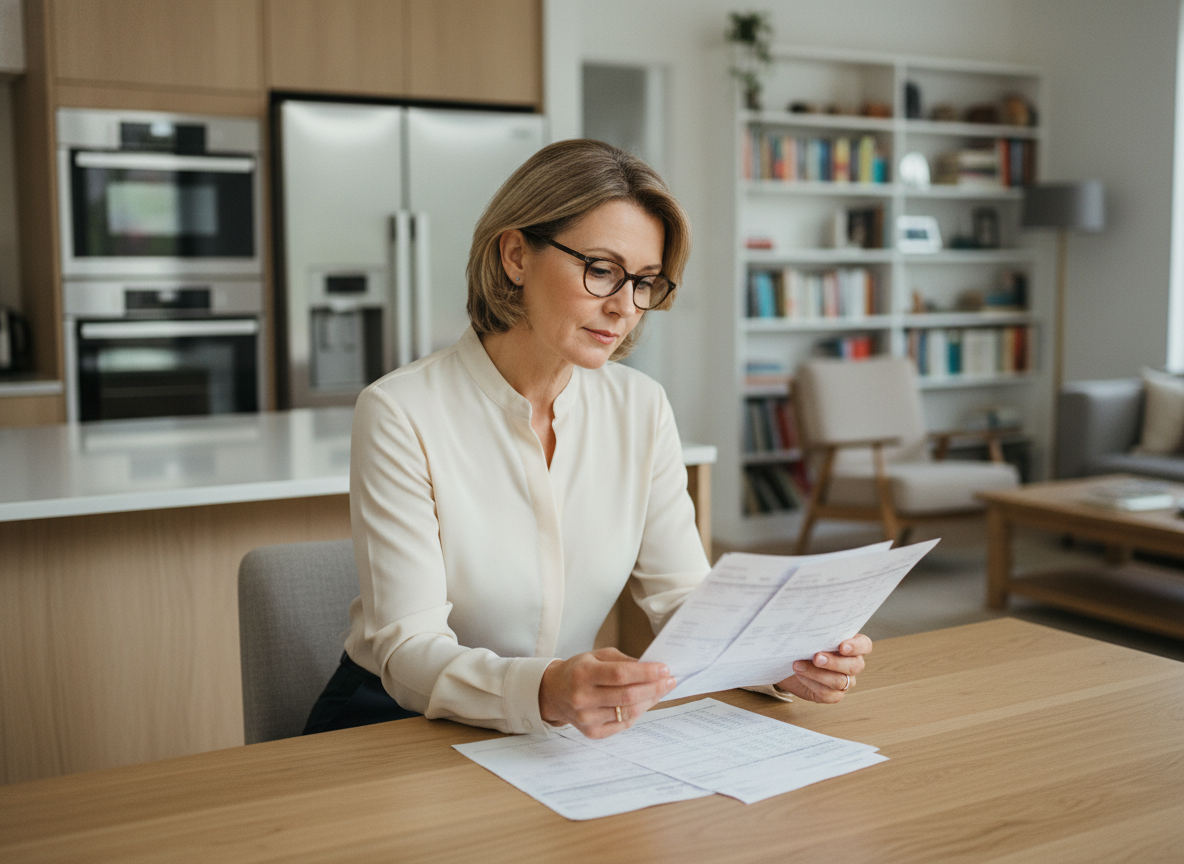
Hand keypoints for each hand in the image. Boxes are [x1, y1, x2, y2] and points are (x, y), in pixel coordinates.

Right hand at [538, 647, 676, 738]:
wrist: (554, 693)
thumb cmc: (578, 671)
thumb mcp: (596, 656)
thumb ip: (623, 662)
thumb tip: (652, 668)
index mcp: (583, 674)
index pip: (620, 675)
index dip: (645, 673)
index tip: (664, 669)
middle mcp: (583, 698)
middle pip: (627, 696)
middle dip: (654, 688)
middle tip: (670, 680)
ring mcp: (587, 718)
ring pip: (628, 712)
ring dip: (650, 701)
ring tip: (661, 690)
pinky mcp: (592, 733)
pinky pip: (623, 724)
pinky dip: (638, 712)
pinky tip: (646, 702)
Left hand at [775, 634, 871, 703]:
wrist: (789, 662)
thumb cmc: (801, 645)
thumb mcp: (808, 634)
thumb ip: (814, 629)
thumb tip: (805, 624)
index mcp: (851, 645)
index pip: (865, 645)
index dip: (857, 646)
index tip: (842, 646)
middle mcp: (852, 664)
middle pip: (855, 666)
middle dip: (834, 662)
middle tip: (816, 657)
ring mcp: (845, 681)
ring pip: (840, 681)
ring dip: (817, 673)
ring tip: (798, 665)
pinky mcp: (833, 695)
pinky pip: (828, 694)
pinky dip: (812, 684)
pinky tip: (800, 675)